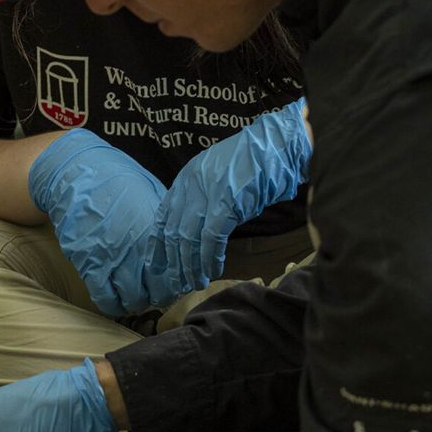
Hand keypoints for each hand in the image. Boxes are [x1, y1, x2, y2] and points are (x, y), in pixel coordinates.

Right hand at [28, 128, 163, 316]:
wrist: (76, 173)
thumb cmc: (117, 180)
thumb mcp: (151, 193)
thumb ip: (165, 223)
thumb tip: (183, 244)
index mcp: (155, 229)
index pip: (177, 272)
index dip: (179, 282)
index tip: (176, 282)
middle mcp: (137, 247)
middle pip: (159, 291)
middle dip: (160, 295)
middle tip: (156, 291)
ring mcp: (112, 257)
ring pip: (133, 300)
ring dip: (137, 302)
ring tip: (135, 294)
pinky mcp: (88, 264)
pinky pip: (106, 300)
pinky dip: (113, 304)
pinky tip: (115, 297)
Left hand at [143, 98, 311, 304]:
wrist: (277, 147)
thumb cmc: (252, 163)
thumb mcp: (216, 175)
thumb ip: (201, 196)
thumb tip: (193, 228)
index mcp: (186, 177)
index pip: (162, 216)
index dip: (157, 244)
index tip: (154, 265)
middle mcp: (191, 185)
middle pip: (173, 231)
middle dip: (173, 261)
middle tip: (175, 283)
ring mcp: (207, 193)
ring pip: (189, 238)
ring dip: (191, 265)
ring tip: (195, 283)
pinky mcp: (226, 203)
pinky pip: (212, 238)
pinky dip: (211, 258)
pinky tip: (214, 270)